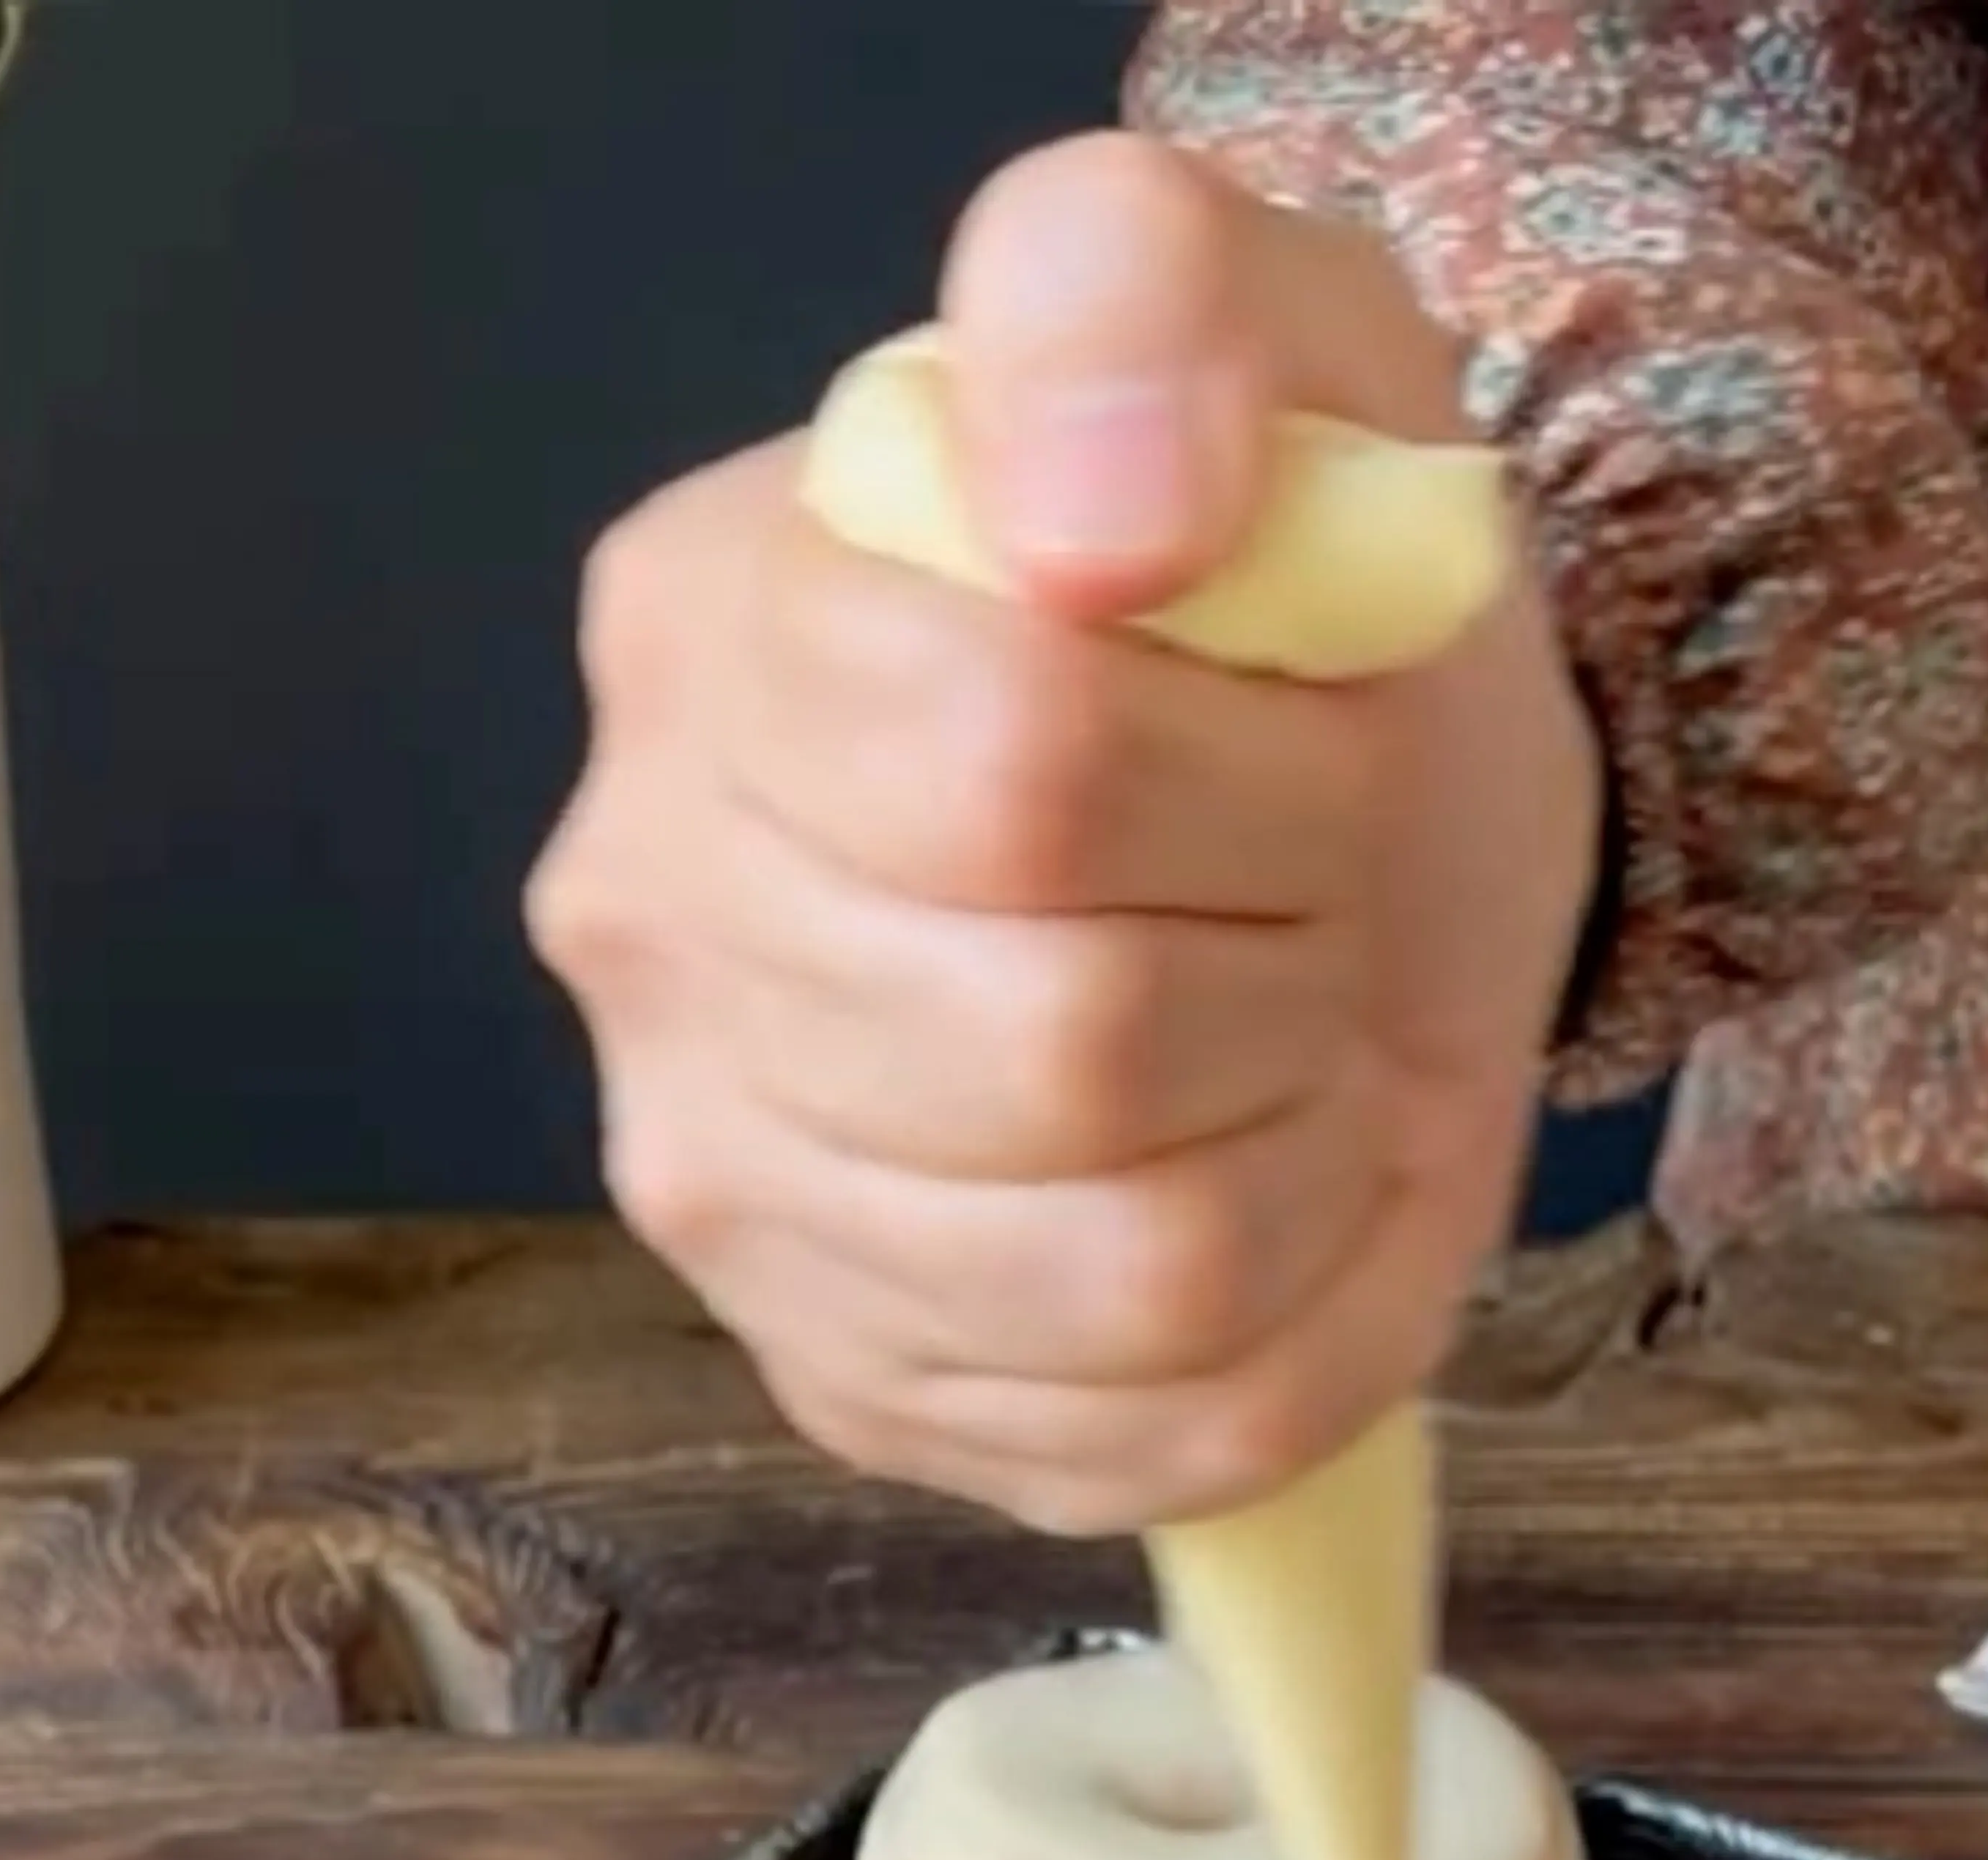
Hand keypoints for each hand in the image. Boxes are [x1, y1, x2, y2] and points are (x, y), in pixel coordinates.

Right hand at [530, 131, 1601, 1535]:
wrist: (1338, 803)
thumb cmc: (1271, 580)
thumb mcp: (1248, 320)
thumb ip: (1136, 301)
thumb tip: (1099, 517)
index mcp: (710, 633)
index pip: (1017, 768)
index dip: (1259, 777)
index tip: (1314, 727)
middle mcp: (650, 925)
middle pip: (1066, 1048)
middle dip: (1290, 971)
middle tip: (1318, 900)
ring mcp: (727, 1192)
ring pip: (1126, 1270)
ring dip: (1305, 1154)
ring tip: (1294, 1040)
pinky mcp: (855, 1388)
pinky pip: (1157, 1430)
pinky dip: (1304, 1317)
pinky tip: (1277, 1189)